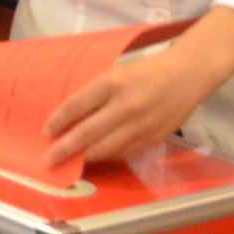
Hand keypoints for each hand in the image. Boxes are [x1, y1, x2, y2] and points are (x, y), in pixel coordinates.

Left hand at [43, 15, 233, 168]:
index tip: (46, 131)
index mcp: (114, 82)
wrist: (188, 76)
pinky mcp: (152, 139)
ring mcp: (140, 125)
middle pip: (87, 133)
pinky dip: (106, 157)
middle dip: (64, 149)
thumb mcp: (117, 73)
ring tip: (69, 162)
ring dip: (84, 158)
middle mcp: (126, 105)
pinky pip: (122, 154)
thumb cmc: (147, 71)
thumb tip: (70, 117)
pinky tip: (95, 158)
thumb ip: (96, 94)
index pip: (77, 105)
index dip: (58, 121)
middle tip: (49, 160)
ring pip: (104, 149)